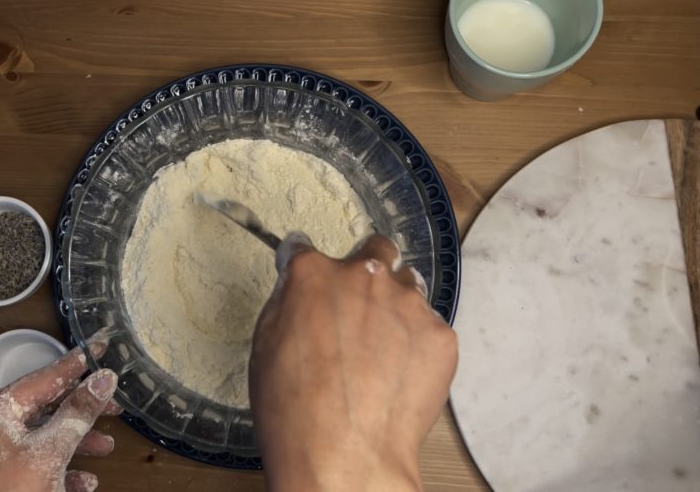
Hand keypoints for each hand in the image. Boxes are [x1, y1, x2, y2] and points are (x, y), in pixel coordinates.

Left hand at [0, 337, 122, 491]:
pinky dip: (61, 472)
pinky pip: (35, 468)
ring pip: (43, 440)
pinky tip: (84, 482)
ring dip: (76, 443)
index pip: (44, 377)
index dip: (76, 364)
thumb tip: (101, 379)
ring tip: (105, 446)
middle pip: (45, 409)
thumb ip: (77, 413)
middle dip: (81, 410)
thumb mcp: (48, 452)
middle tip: (112, 404)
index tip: (99, 348)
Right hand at [249, 234, 457, 491]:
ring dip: (395, 304)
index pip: (306, 249)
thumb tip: (298, 290)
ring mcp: (407, 304)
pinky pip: (430, 327)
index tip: (309, 280)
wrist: (344, 455)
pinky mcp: (440, 335)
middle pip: (375, 250)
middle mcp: (364, 276)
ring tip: (381, 346)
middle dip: (367, 269)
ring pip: (408, 286)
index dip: (305, 268)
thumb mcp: (265, 346)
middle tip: (357, 307)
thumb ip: (288, 304)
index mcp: (313, 274)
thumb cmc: (295, 410)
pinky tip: (398, 375)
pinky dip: (416, 344)